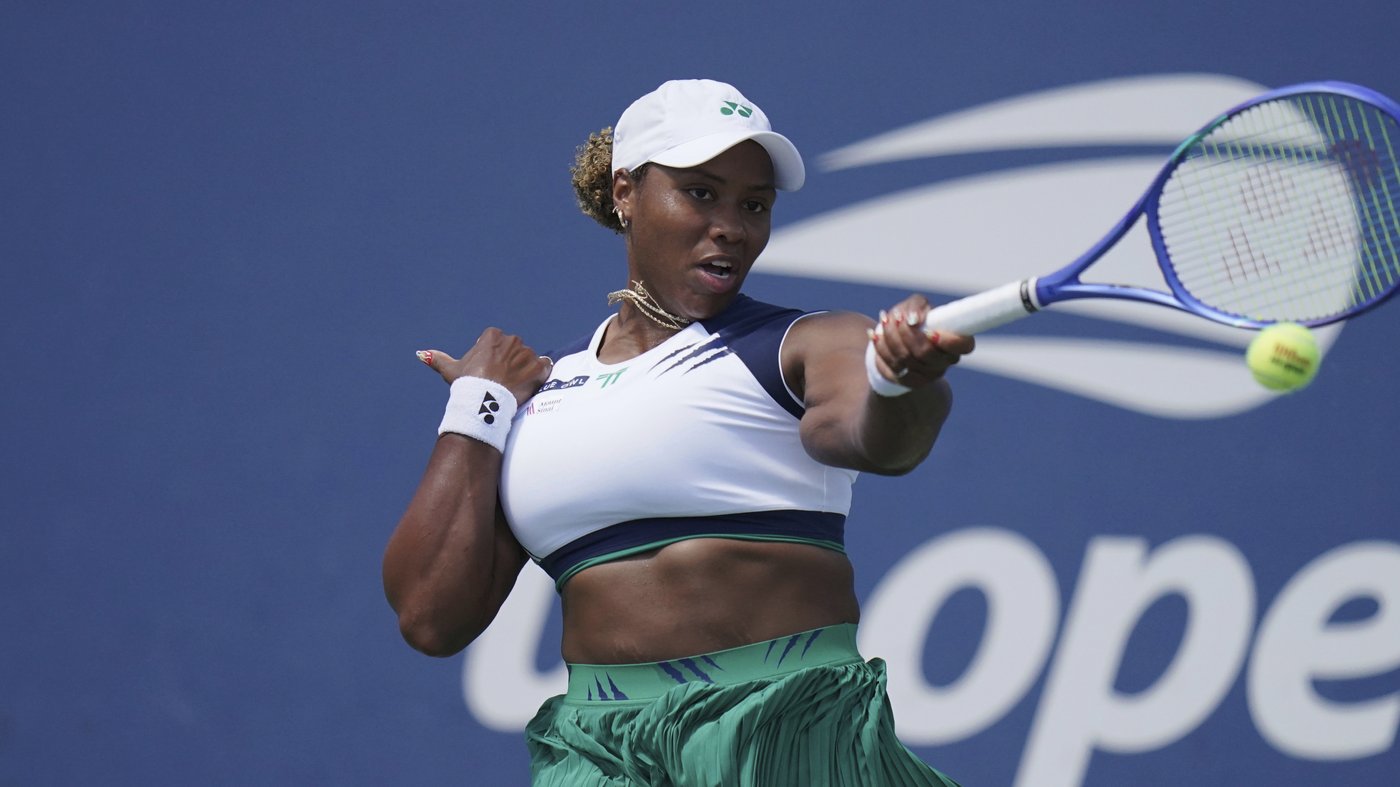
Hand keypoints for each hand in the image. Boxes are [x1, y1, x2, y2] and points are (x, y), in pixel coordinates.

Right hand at [417, 327, 552, 403]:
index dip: (493, 360)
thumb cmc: (467, 385)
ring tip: (511, 386)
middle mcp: (512, 340)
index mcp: (493, 336)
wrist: (484, 403)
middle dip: (510, 364)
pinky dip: (539, 375)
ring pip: (529, 360)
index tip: (488, 373)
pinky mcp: (539, 367)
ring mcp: (527, 353)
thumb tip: (421, 354)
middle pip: (514, 351)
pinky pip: (545, 367)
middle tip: (500, 382)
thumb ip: (439, 359)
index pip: (498, 343)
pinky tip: (528, 385)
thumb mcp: (451, 370)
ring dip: (524, 371)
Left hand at [870, 294, 974, 386]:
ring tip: (883, 320)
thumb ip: (917, 305)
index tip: (929, 331)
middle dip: (906, 332)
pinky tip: (874, 335)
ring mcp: (928, 375)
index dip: (948, 340)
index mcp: (955, 343)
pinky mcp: (910, 382)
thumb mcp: (915, 305)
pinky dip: (881, 348)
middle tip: (895, 316)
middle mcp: (945, 362)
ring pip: (905, 359)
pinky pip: (892, 367)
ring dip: (890, 337)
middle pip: (925, 352)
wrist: (896, 341)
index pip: (964, 345)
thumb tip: (914, 320)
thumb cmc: (912, 319)